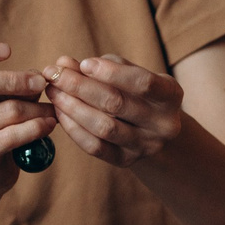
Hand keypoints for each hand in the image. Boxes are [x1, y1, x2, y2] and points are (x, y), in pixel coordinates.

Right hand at [0, 39, 55, 199]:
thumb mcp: (4, 98)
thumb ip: (17, 84)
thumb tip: (39, 79)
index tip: (7, 50)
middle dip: (13, 79)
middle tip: (40, 82)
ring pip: (7, 110)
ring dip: (37, 109)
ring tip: (51, 111)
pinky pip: (13, 136)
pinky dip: (36, 128)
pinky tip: (48, 125)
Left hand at [42, 53, 184, 168]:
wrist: (153, 131)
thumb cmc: (137, 92)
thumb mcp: (129, 74)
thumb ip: (101, 66)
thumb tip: (63, 64)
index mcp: (171, 95)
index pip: (142, 83)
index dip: (111, 72)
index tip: (84, 63)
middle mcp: (163, 124)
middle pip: (116, 104)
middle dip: (80, 86)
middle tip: (53, 74)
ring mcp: (146, 146)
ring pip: (104, 127)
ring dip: (72, 107)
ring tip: (53, 92)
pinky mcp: (127, 161)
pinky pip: (96, 147)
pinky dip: (74, 129)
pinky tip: (59, 113)